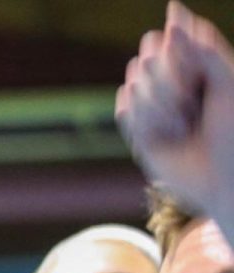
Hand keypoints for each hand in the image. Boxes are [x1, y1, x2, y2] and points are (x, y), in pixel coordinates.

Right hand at [117, 4, 233, 222]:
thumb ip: (202, 48)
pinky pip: (126, 110)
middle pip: (151, 59)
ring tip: (182, 127)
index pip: (173, 39)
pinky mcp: (137, 130)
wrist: (225, 178)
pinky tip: (163, 136)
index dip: (181, 55)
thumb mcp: (228, 82)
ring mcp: (153, 106)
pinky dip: (145, 122)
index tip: (200, 80)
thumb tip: (172, 15)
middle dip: (170, 84)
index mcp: (199, 67)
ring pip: (136, 83)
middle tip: (193, 108)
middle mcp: (174, 82)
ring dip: (161, 107)